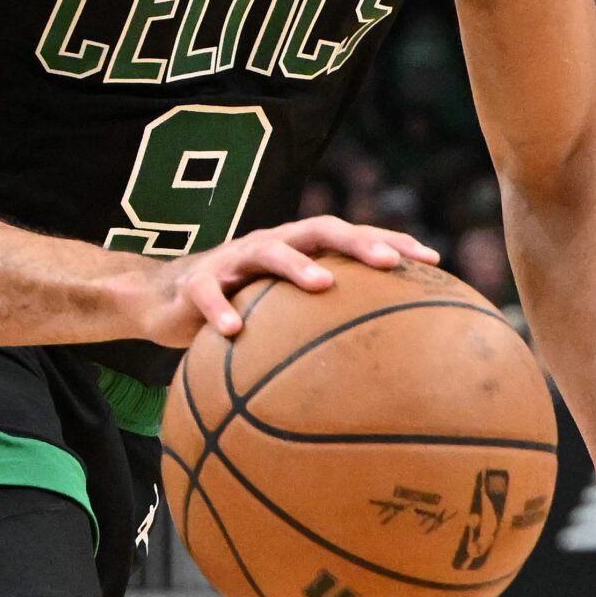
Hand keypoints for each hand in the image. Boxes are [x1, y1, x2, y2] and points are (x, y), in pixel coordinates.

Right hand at [128, 215, 436, 348]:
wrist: (162, 299)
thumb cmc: (239, 308)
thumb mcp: (282, 313)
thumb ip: (321, 324)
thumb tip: (382, 367)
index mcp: (298, 249)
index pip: (352, 235)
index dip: (391, 240)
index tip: (432, 258)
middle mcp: (270, 244)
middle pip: (319, 230)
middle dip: (358, 241)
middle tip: (390, 261)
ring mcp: (232, 259)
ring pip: (268, 251)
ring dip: (297, 265)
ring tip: (323, 285)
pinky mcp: (196, 283)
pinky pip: (209, 292)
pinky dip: (221, 309)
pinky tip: (233, 330)